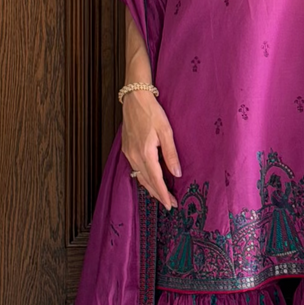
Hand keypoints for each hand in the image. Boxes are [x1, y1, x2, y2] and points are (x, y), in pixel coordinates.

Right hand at [122, 89, 180, 208]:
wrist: (135, 99)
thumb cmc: (152, 112)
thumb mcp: (166, 131)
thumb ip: (171, 154)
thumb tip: (177, 173)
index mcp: (145, 153)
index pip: (156, 180)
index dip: (163, 194)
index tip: (171, 205)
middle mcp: (134, 156)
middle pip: (146, 182)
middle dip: (158, 195)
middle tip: (170, 204)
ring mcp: (128, 153)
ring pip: (139, 177)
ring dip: (150, 188)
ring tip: (161, 196)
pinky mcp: (127, 149)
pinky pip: (135, 169)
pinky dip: (143, 178)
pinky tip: (149, 180)